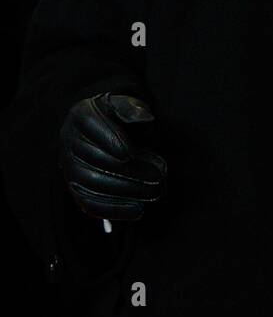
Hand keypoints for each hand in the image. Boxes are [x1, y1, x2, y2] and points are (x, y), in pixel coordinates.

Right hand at [59, 92, 166, 220]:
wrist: (106, 134)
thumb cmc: (120, 119)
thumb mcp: (127, 106)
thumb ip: (134, 109)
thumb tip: (145, 117)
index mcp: (81, 115)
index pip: (92, 126)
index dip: (111, 140)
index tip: (131, 153)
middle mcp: (69, 140)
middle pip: (96, 157)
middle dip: (129, 169)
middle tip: (159, 175)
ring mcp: (70, 166)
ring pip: (92, 182)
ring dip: (126, 189)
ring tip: (154, 191)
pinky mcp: (76, 188)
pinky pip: (89, 202)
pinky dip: (113, 209)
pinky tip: (137, 210)